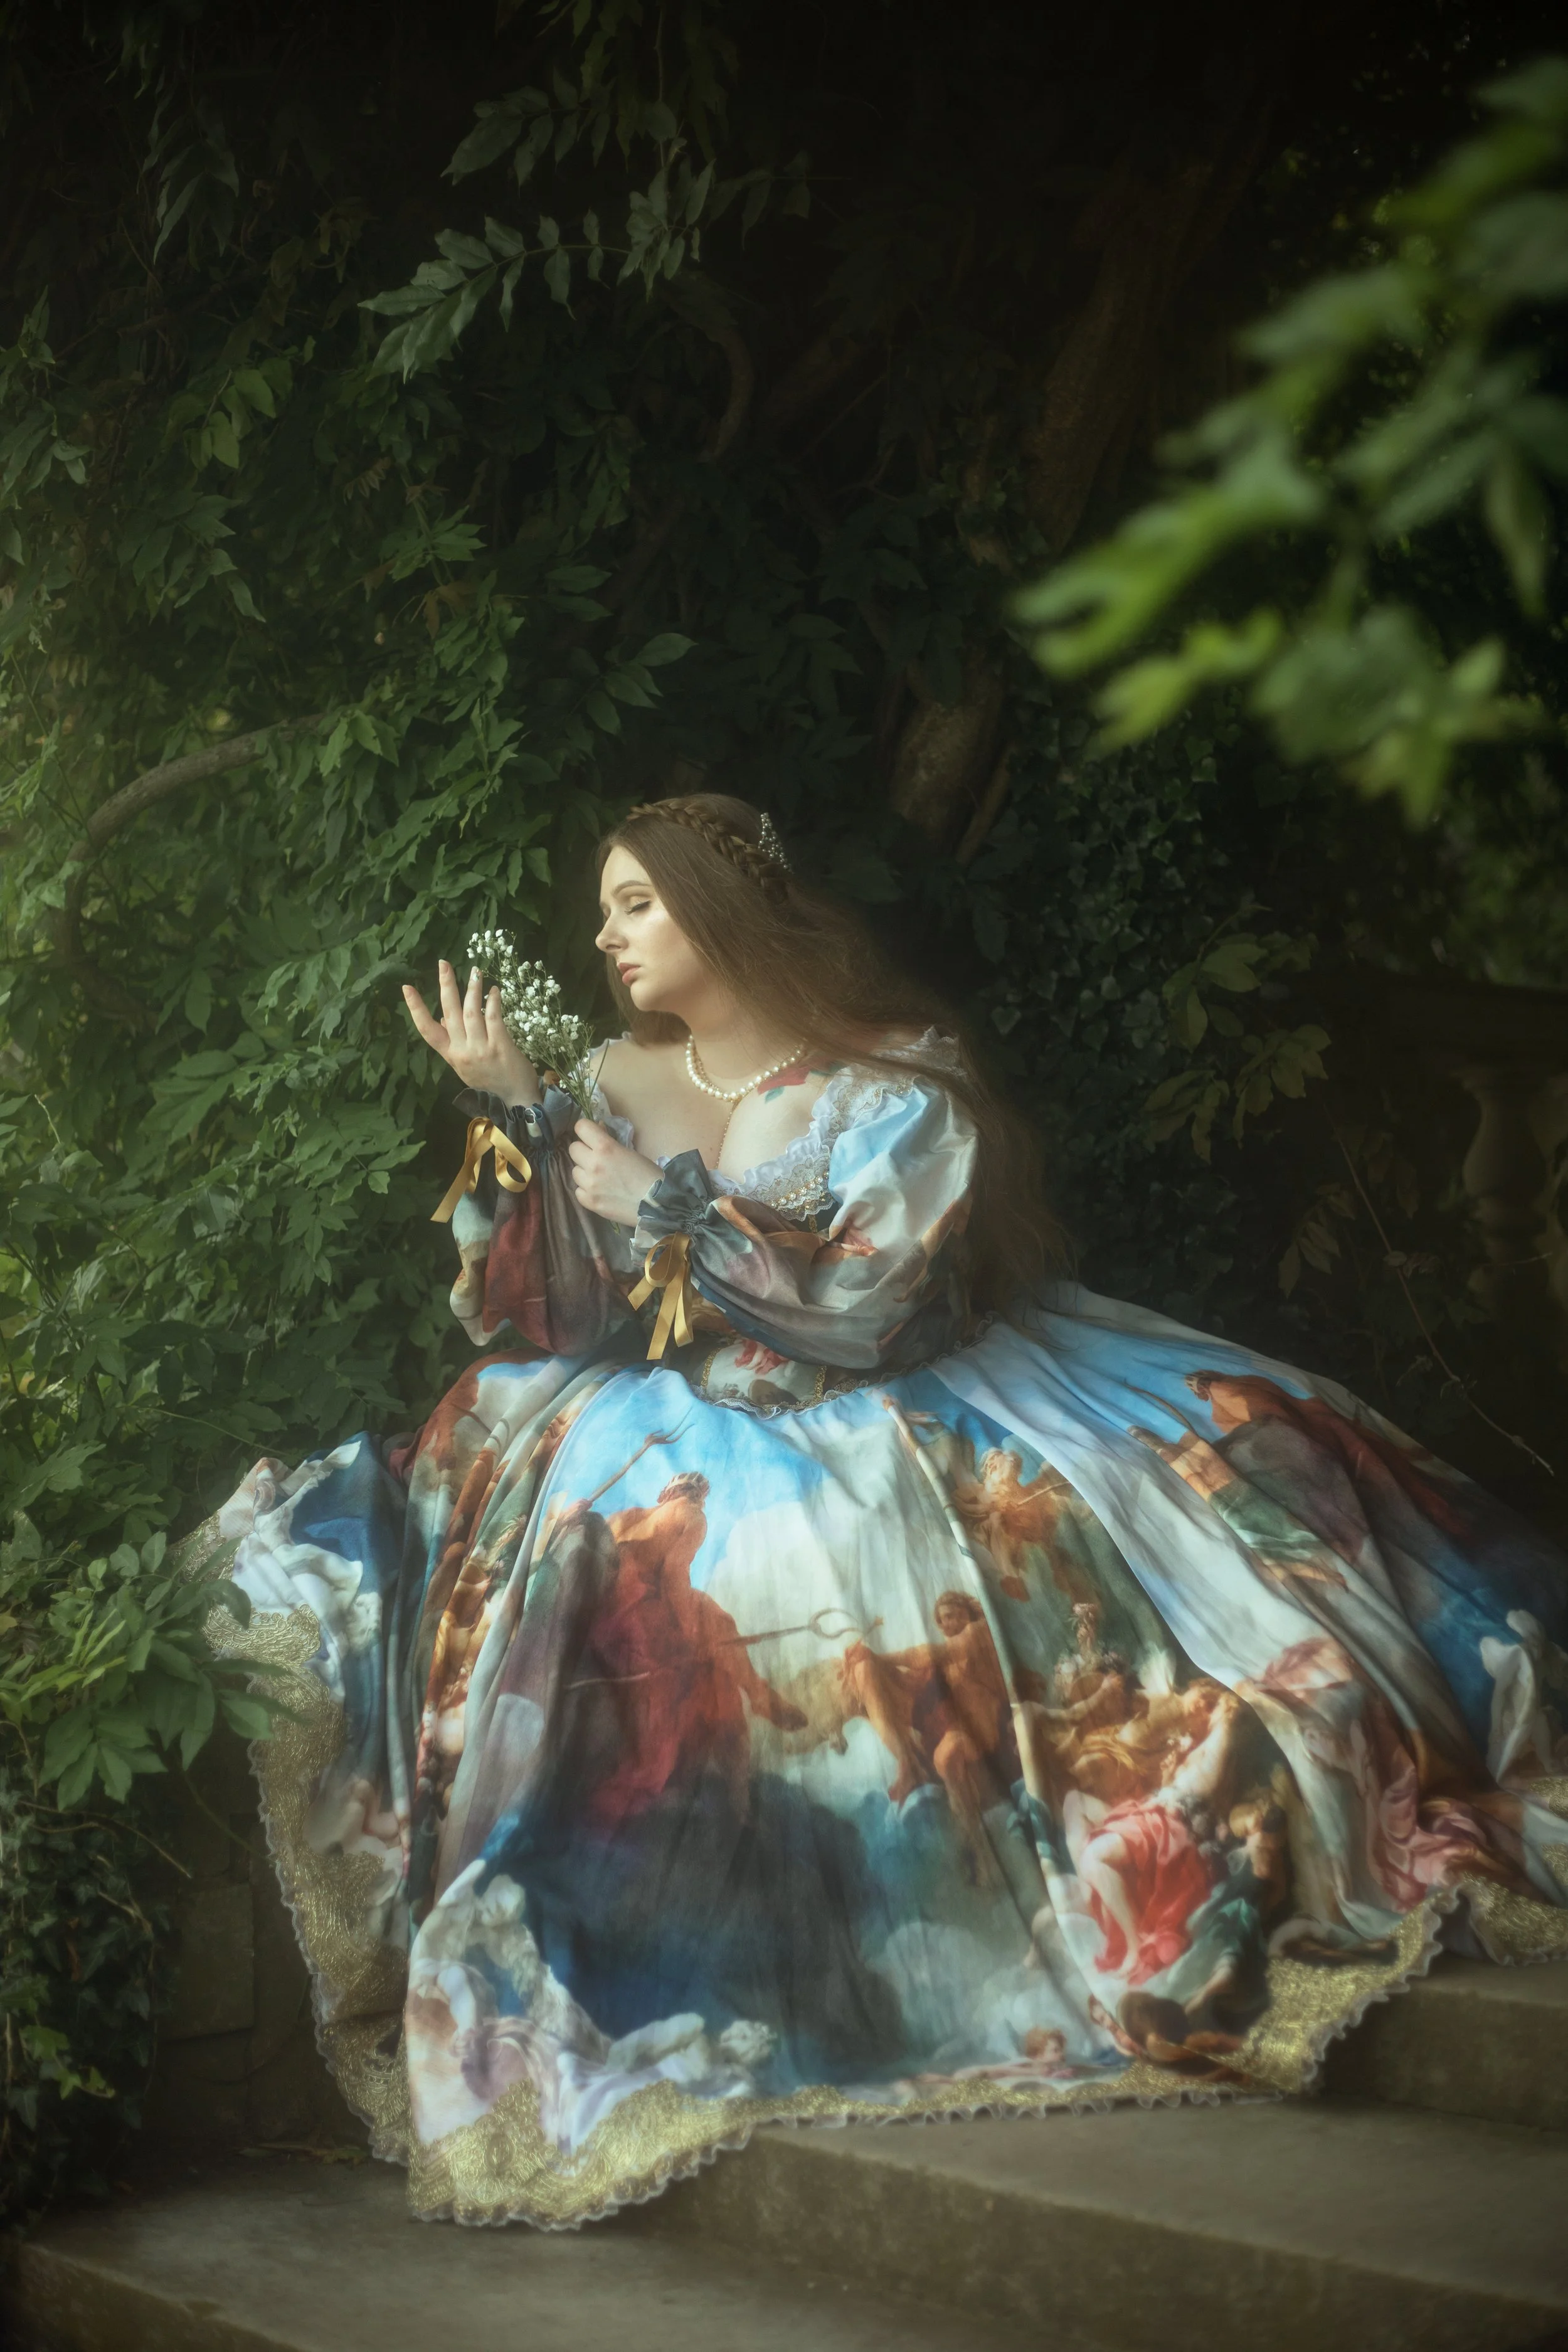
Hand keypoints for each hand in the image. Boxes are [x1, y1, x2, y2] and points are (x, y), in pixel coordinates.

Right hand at [403, 962, 538, 1102]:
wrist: (516, 1100)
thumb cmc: (490, 1081)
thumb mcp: (464, 1066)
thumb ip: (454, 1042)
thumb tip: (441, 1017)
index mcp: (451, 1055)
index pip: (427, 1030)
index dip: (416, 1009)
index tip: (407, 988)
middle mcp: (462, 1051)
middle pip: (450, 1013)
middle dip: (446, 986)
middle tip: (443, 964)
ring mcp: (481, 1048)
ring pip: (471, 1012)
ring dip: (472, 989)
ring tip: (474, 972)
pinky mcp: (500, 1046)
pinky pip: (493, 1017)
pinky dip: (492, 1001)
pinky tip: (494, 990)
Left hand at [568, 1119, 662, 1225]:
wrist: (657, 1204)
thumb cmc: (649, 1175)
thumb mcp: (630, 1152)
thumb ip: (610, 1143)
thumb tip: (598, 1132)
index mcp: (606, 1148)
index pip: (581, 1127)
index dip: (586, 1130)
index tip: (592, 1135)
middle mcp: (593, 1164)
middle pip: (573, 1149)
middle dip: (584, 1151)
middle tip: (596, 1158)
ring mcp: (589, 1185)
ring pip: (574, 1171)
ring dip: (585, 1172)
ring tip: (600, 1179)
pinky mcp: (589, 1202)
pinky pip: (578, 1191)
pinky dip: (587, 1191)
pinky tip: (600, 1192)